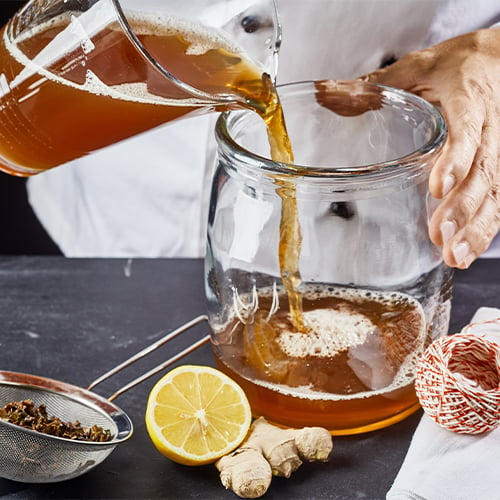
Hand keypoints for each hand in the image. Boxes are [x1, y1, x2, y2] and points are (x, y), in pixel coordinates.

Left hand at [362, 28, 499, 268]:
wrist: (494, 64)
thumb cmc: (453, 68)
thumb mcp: (414, 68)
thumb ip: (373, 86)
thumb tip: (324, 93)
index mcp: (467, 99)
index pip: (467, 131)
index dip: (456, 159)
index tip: (438, 187)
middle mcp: (488, 128)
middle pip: (483, 171)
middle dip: (464, 208)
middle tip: (442, 237)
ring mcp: (494, 151)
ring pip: (493, 192)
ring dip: (475, 228)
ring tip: (454, 257)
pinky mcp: (493, 168)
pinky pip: (494, 200)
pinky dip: (482, 230)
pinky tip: (464, 254)